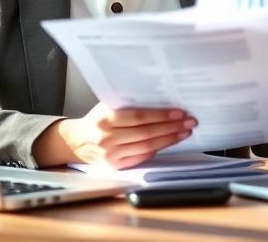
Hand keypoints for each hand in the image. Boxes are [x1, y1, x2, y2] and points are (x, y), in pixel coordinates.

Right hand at [58, 103, 196, 168]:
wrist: (78, 142)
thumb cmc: (97, 120)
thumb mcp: (106, 106)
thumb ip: (127, 105)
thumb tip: (159, 100)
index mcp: (105, 119)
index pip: (139, 117)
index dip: (161, 116)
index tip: (179, 113)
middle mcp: (108, 137)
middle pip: (146, 133)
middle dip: (171, 127)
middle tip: (189, 122)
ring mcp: (112, 154)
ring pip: (147, 147)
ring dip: (169, 139)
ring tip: (184, 132)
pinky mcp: (116, 166)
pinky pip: (142, 158)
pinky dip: (157, 150)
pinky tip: (169, 142)